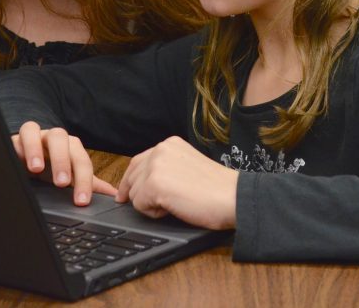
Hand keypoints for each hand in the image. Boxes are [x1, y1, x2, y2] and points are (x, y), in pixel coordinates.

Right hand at [11, 121, 117, 205]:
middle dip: (62, 159)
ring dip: (36, 148)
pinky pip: (15, 136)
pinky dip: (18, 147)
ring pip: (34, 130)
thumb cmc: (51, 167)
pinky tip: (17, 162)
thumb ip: (89, 183)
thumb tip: (115, 194)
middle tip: (61, 183)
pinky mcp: (13, 139)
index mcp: (69, 147)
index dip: (84, 180)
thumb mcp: (70, 177)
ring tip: (36, 169)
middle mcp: (51, 138)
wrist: (27, 158)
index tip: (81, 201)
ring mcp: (32, 136)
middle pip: (61, 138)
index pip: (81, 159)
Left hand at [116, 136, 237, 229]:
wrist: (233, 197)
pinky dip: (154, 213)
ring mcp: (156, 166)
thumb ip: (166, 167)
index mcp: (169, 144)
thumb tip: (141, 183)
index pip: (137, 162)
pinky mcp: (154, 184)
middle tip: (165, 203)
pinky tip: (174, 207)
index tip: (125, 194)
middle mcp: (160, 150)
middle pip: (131, 177)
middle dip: (141, 194)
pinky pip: (139, 206)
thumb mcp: (187, 166)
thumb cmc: (217, 189)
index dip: (131, 181)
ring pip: (133, 193)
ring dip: (150, 204)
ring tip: (176, 202)